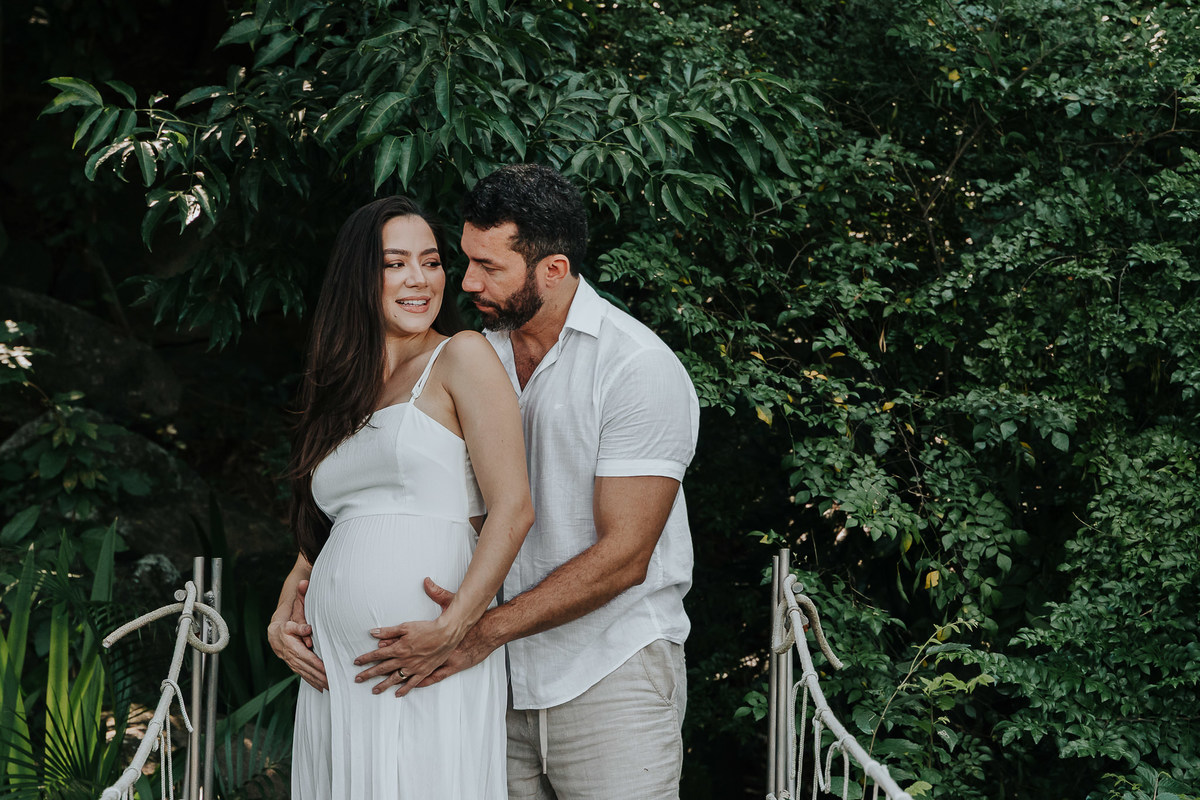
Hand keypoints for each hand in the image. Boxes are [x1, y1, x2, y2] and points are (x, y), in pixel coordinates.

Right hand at [267, 579, 327, 690]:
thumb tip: (308, 628)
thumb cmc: (284, 629)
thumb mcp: (289, 625)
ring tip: (330, 688)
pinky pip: (304, 677)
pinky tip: (321, 688)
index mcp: (294, 650)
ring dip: (318, 683)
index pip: (310, 660)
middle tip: (334, 684)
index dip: (319, 666)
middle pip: (310, 671)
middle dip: (322, 678)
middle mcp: (294, 659)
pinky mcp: (295, 667)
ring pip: (308, 676)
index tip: (329, 672)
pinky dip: (313, 683)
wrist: (274, 636)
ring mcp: (294, 665)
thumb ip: (299, 627)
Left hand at [353, 578, 475, 696]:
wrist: (446, 634)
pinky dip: (404, 689)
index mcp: (398, 648)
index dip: (366, 659)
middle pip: (382, 668)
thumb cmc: (426, 628)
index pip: (377, 655)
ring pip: (395, 679)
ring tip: (374, 691)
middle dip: (368, 674)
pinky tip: (397, 694)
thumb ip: (388, 631)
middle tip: (358, 679)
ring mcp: (414, 668)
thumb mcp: (406, 626)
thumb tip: (373, 633)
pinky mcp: (424, 671)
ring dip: (383, 685)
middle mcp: (404, 660)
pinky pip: (412, 683)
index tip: (356, 663)